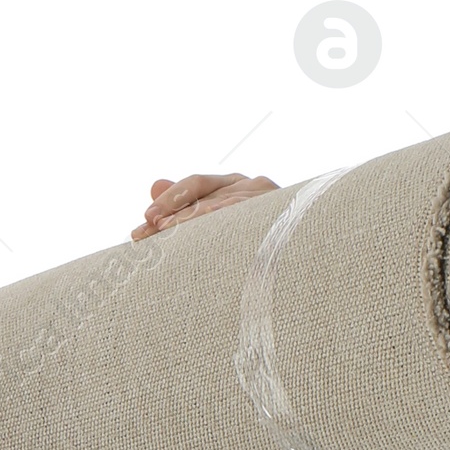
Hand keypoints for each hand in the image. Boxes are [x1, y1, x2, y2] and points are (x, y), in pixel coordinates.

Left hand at [131, 172, 276, 239]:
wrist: (309, 264)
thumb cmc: (265, 248)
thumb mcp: (224, 227)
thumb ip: (190, 208)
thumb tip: (153, 185)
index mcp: (237, 187)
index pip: (195, 187)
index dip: (167, 203)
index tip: (141, 226)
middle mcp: (251, 186)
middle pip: (201, 191)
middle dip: (169, 211)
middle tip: (144, 231)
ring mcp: (265, 197)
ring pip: (218, 204)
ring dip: (188, 219)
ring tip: (163, 233)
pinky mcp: (277, 210)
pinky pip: (240, 213)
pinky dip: (218, 219)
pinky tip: (198, 228)